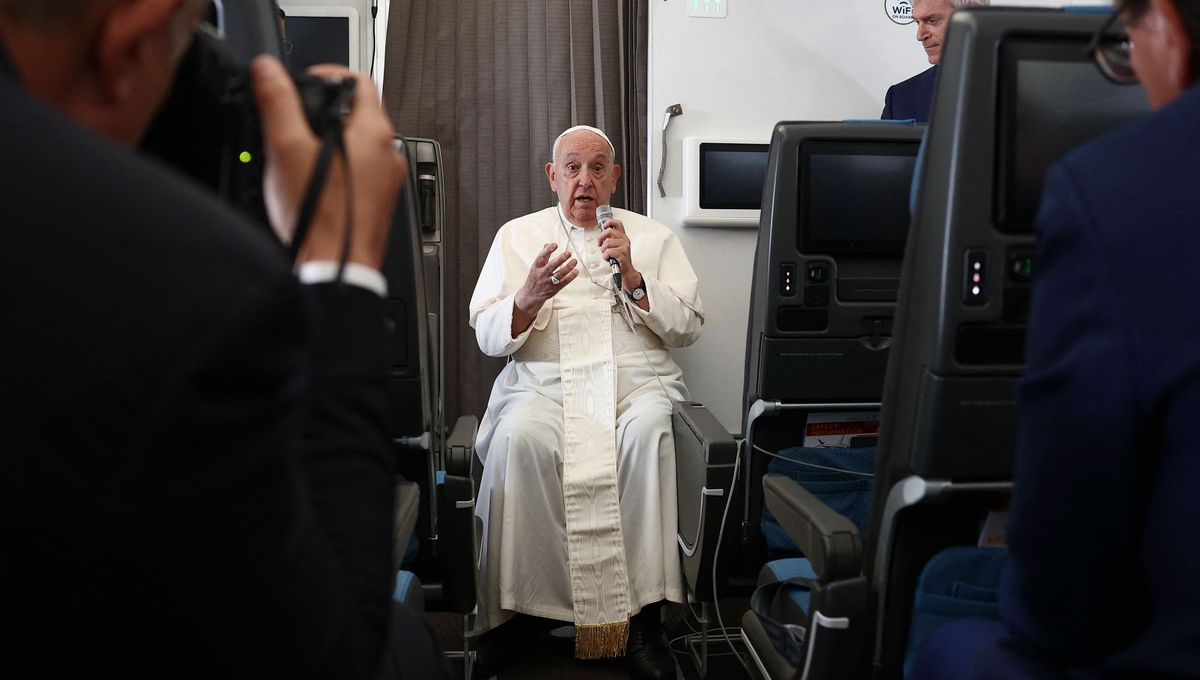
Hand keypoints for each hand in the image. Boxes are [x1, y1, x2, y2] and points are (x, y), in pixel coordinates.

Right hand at [251, 57, 406, 269]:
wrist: (336, 269)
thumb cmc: (320, 218)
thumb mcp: (287, 149)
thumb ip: (277, 103)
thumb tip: (268, 71)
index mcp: (375, 134)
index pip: (359, 82)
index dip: (328, 74)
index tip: (304, 83)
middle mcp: (389, 156)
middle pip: (359, 114)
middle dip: (325, 111)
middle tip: (295, 120)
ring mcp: (387, 182)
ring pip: (359, 147)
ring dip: (330, 142)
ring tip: (300, 153)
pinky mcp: (379, 204)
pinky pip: (361, 175)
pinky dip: (339, 170)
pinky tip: (314, 183)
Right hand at [514, 243, 577, 315]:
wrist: (531, 295)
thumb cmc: (535, 278)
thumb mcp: (536, 266)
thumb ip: (543, 256)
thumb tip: (547, 244)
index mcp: (536, 267)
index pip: (541, 257)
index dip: (548, 250)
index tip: (555, 245)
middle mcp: (542, 274)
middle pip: (552, 266)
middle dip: (560, 259)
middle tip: (568, 253)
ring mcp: (548, 282)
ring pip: (559, 274)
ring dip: (568, 268)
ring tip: (574, 261)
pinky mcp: (554, 289)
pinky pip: (564, 282)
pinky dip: (570, 277)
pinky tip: (576, 271)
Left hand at [597, 217, 641, 289]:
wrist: (626, 271)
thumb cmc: (619, 259)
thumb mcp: (616, 246)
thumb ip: (611, 239)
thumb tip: (601, 235)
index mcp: (623, 236)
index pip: (618, 223)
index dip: (609, 222)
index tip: (604, 226)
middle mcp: (625, 240)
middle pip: (609, 231)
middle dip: (601, 238)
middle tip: (600, 245)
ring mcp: (624, 246)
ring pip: (607, 243)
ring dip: (603, 250)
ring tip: (606, 254)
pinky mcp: (622, 254)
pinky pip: (608, 252)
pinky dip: (606, 256)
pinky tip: (608, 259)